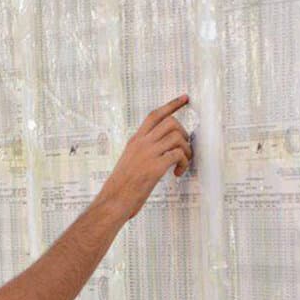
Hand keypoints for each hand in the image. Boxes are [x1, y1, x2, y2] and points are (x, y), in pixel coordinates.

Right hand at [97, 95, 192, 220]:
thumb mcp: (128, 161)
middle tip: (183, 148)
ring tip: (181, 163)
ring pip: (177, 137)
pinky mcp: (154, 167)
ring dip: (186, 150)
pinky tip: (177, 173)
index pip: (154, 115)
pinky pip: (178, 155)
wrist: (113, 201)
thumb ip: (142, 152)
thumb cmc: (121, 186)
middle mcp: (141, 144)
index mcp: (135, 141)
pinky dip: (183, 163)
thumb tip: (161, 150)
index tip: (185, 99)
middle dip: (184, 133)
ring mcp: (148, 154)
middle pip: (171, 123)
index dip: (172, 105)